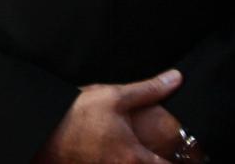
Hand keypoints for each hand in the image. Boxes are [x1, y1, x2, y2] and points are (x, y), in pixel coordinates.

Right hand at [34, 69, 181, 163]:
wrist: (40, 129)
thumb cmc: (75, 114)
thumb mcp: (114, 96)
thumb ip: (149, 90)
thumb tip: (176, 79)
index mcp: (135, 157)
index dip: (185, 161)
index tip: (193, 156)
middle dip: (164, 159)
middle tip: (174, 152)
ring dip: (141, 160)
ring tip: (145, 151)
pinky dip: (123, 161)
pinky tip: (116, 151)